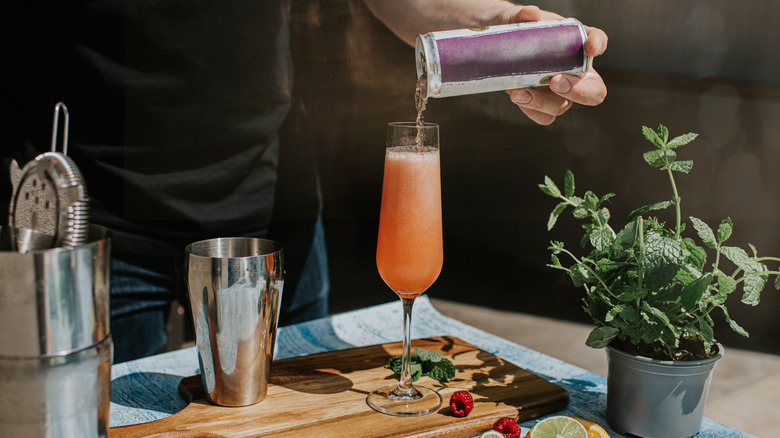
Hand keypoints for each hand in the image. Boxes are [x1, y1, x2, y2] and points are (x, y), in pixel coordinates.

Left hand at [500, 6, 607, 124]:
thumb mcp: (517, 20)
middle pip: (594, 90)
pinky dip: (532, 110)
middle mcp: (574, 70)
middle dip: (579, 91)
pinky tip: (518, 97)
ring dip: (543, 103)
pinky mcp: (543, 105)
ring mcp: (560, 92)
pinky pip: (545, 116)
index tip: (590, 47)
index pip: (598, 40)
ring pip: (564, 106)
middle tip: (555, 82)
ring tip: (519, 92)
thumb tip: (532, 15)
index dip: (598, 44)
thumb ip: (523, 16)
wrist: (495, 48)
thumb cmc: (516, 30)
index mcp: (576, 42)